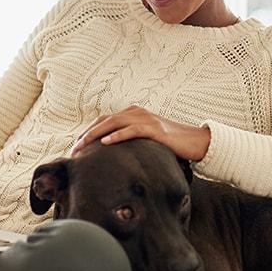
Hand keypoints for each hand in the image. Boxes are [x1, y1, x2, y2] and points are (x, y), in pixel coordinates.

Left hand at [71, 105, 210, 161]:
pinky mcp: (155, 129)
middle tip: (74, 149)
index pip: (104, 121)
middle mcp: (136, 112)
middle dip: (87, 134)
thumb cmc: (171, 144)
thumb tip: (113, 158)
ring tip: (82, 146)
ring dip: (95, 134)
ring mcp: (146, 119)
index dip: (88, 132)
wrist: (196, 141)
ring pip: (113, 123)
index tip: (76, 146)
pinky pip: (132, 130)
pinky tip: (105, 142)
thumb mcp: (147, 141)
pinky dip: (117, 135)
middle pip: (104, 120)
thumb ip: (131, 143)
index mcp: (133, 114)